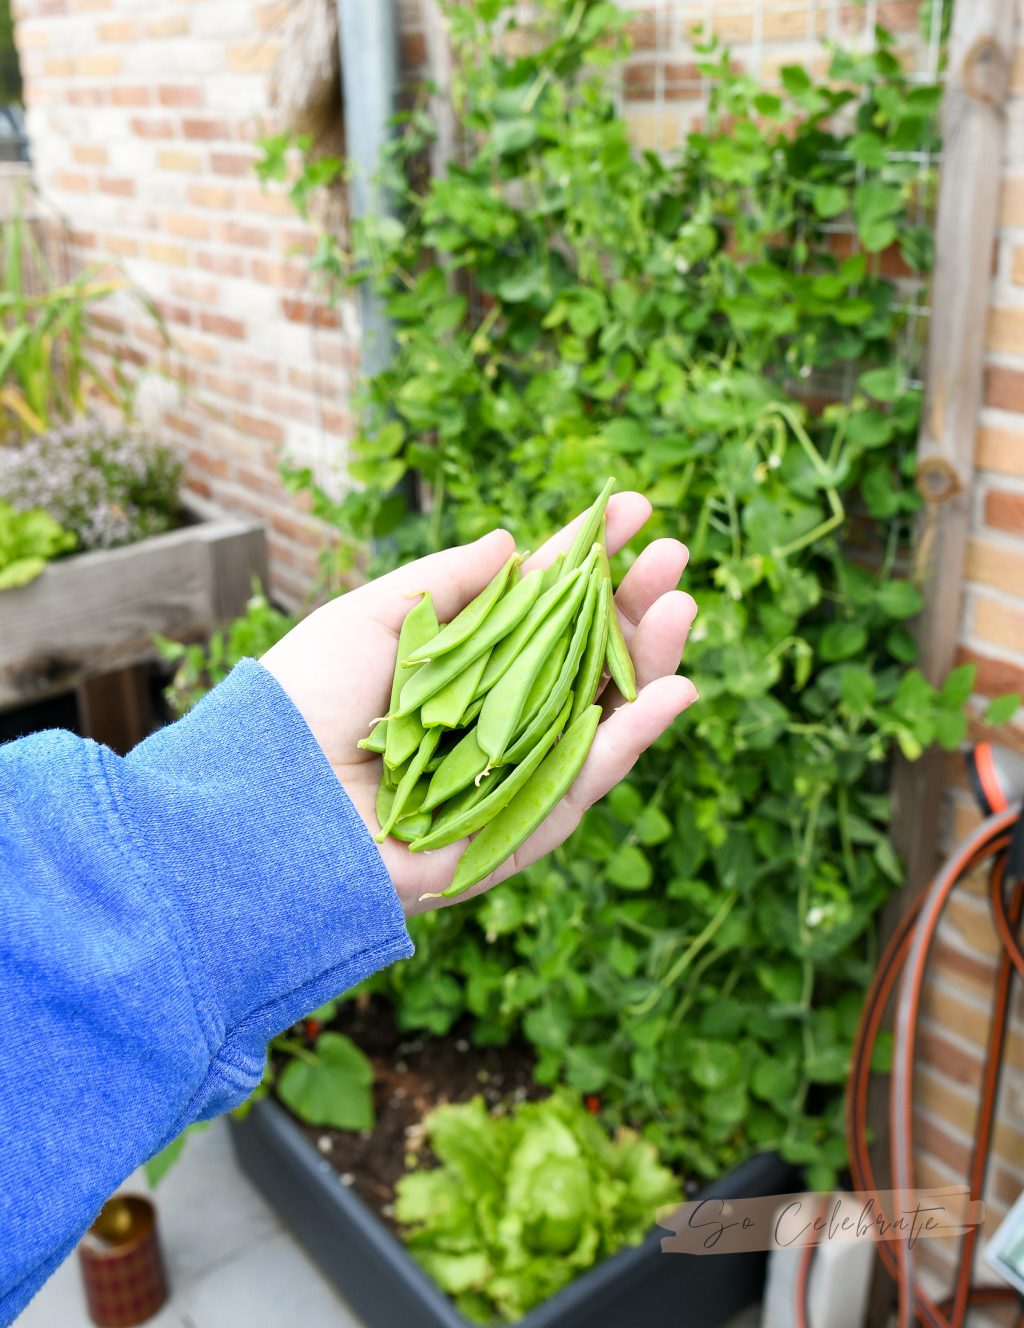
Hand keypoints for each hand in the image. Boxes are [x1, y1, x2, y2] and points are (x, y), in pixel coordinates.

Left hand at [262, 492, 696, 913]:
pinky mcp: (522, 826)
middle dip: (633, 603)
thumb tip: (514, 542)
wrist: (268, 800)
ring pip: (602, 711)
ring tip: (681, 602)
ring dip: (650, 658)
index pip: (541, 604)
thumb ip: (449, 581)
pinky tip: (676, 690)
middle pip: (585, 655)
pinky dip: (636, 737)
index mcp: (461, 662)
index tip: (632, 509)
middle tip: (673, 552)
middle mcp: (494, 713)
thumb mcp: (373, 617)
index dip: (587, 558)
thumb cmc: (305, 703)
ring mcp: (513, 769)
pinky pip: (589, 778)